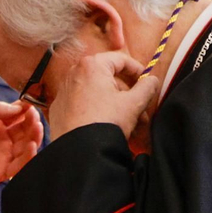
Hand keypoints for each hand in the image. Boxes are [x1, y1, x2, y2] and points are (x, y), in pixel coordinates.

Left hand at [0, 101, 44, 188]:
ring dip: (35, 137)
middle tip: (35, 116)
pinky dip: (28, 157)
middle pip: (26, 131)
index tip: (31, 104)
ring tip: (37, 127)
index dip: (26, 110)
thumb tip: (18, 107)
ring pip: (26, 147)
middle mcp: (4, 141)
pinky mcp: (1, 172)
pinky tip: (31, 146)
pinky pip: (19, 166)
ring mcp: (4, 156)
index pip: (18, 116)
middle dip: (32, 123)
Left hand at [42, 51, 160, 141]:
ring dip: (117, 107)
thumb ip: (147, 87)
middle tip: (143, 111)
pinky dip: (98, 113)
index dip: (138, 71)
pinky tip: (110, 128)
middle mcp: (74, 74)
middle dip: (129, 96)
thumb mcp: (133, 103)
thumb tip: (152, 80)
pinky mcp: (59, 110)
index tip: (148, 82)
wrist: (79, 151)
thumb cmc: (106, 122)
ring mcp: (64, 92)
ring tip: (132, 126)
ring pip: (98, 95)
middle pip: (109, 80)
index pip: (121, 60)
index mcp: (91, 65)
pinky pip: (84, 106)